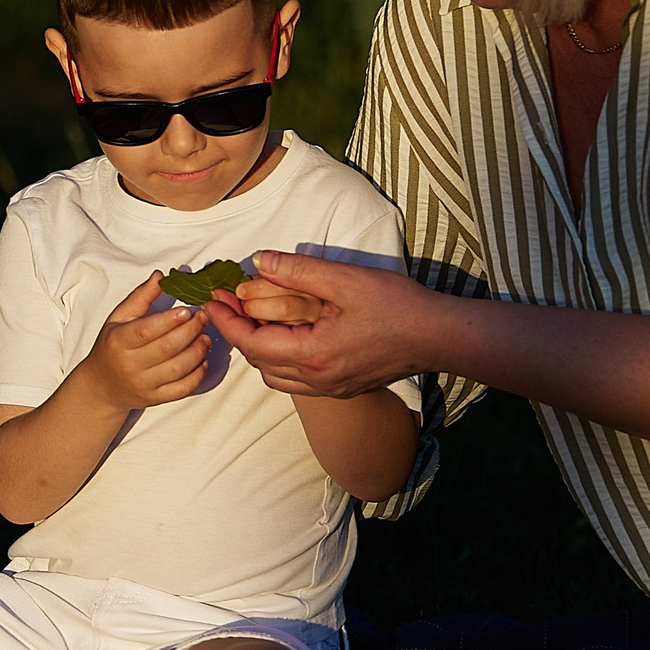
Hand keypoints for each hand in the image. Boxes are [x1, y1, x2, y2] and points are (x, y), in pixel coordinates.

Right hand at [79, 272, 212, 410]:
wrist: (102, 386)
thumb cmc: (112, 346)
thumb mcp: (119, 318)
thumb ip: (140, 297)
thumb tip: (160, 275)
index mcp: (119, 341)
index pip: (147, 330)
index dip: (169, 320)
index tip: (187, 310)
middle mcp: (130, 365)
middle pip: (167, 348)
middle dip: (190, 331)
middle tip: (204, 318)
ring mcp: (143, 385)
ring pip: (178, 369)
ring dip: (197, 352)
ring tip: (206, 337)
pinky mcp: (155, 399)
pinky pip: (181, 389)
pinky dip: (197, 375)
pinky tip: (202, 360)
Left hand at [204, 250, 432, 397]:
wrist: (438, 336)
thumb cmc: (397, 306)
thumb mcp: (345, 279)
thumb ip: (298, 270)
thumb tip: (258, 260)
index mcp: (314, 355)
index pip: (252, 343)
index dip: (227, 321)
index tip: (212, 300)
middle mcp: (318, 380)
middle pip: (259, 362)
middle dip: (239, 333)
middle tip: (229, 304)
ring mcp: (331, 388)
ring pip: (276, 376)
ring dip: (259, 350)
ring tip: (254, 319)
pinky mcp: (343, 388)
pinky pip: (297, 382)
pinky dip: (281, 361)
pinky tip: (286, 337)